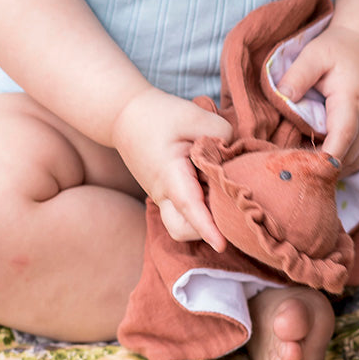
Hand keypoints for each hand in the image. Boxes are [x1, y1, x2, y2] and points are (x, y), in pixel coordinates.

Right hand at [112, 86, 232, 248]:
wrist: (123, 115)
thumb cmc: (157, 114)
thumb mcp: (193, 115)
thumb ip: (221, 134)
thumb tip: (234, 156)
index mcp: (168, 175)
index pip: (189, 207)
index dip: (207, 227)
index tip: (222, 245)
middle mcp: (163, 193)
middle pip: (183, 228)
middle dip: (206, 229)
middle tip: (228, 207)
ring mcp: (162, 196)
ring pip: (182, 223)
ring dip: (204, 217)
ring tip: (220, 190)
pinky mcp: (166, 193)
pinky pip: (183, 210)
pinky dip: (200, 205)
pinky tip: (211, 183)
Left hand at [277, 25, 358, 173]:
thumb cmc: (339, 49)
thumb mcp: (314, 54)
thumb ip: (298, 75)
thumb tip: (282, 97)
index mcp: (350, 98)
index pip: (343, 135)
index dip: (329, 157)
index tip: (310, 169)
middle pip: (352, 154)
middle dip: (328, 168)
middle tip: (300, 172)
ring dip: (340, 168)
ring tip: (312, 170)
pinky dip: (358, 165)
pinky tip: (338, 165)